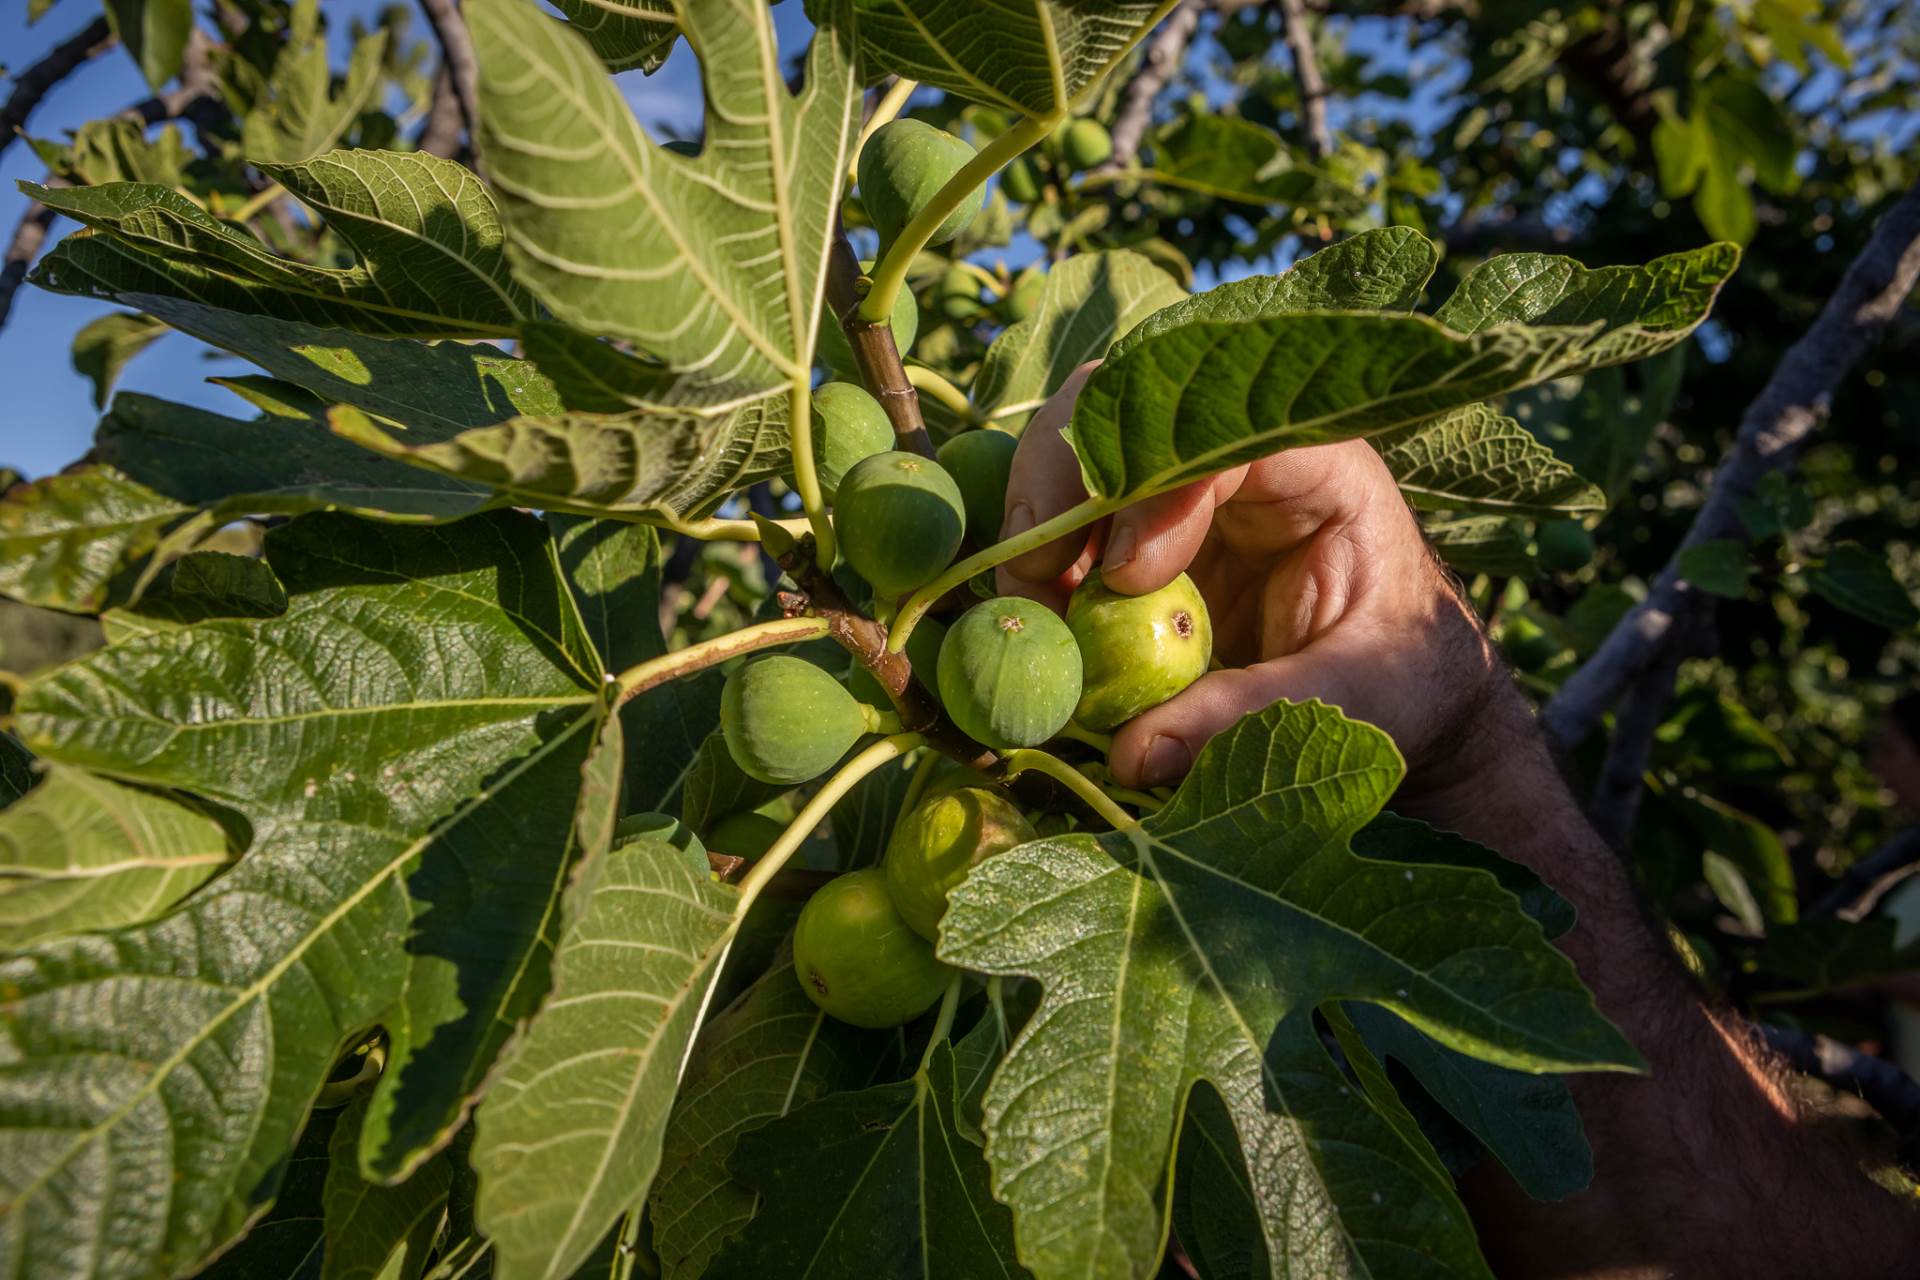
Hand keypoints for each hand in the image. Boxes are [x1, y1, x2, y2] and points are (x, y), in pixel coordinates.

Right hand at [997, 363, 1513, 805]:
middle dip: (1064, 480)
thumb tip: (1131, 756)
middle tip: (1031, 577)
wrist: (1407, 691)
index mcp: (1318, 464)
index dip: (1156, 484)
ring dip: (1037, 520)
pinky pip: (1073, 516)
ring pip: (1081, 447)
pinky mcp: (1146, 531)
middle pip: (1127, 407)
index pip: (1218, 427)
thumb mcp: (1352, 705)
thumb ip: (1248, 719)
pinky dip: (1041, 561)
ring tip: (1030, 608)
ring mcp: (1184, 486)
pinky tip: (1040, 618)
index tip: (1124, 577)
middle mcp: (1241, 452)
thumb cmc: (1404, 682)